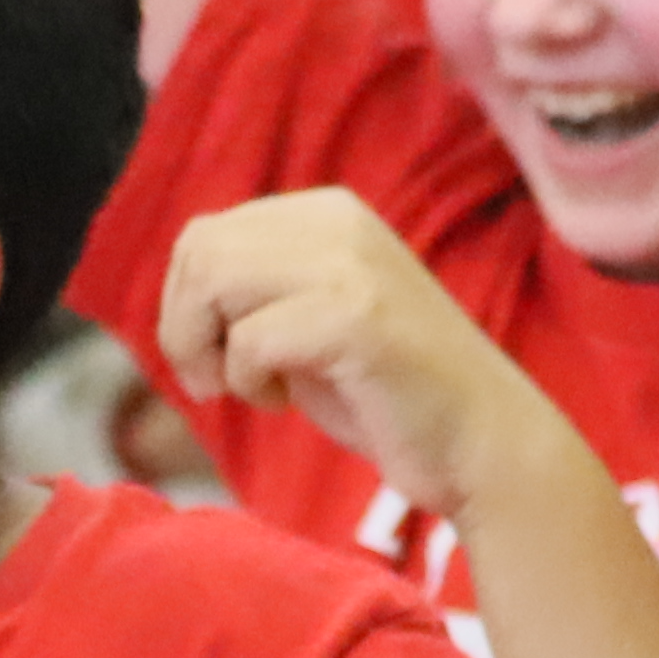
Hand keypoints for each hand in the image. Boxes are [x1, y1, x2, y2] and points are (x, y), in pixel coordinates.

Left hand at [154, 188, 560, 517]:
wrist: (483, 443)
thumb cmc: (388, 393)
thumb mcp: (310, 319)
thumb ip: (255, 292)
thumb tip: (176, 296)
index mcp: (327, 213)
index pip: (205, 235)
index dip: (184, 306)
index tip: (212, 361)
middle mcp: (338, 222)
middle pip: (200, 250)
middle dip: (183, 327)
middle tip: (212, 383)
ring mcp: (350, 264)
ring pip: (214, 280)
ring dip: (207, 349)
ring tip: (249, 389)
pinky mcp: (357, 316)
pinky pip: (251, 339)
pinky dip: (247, 381)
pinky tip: (284, 403)